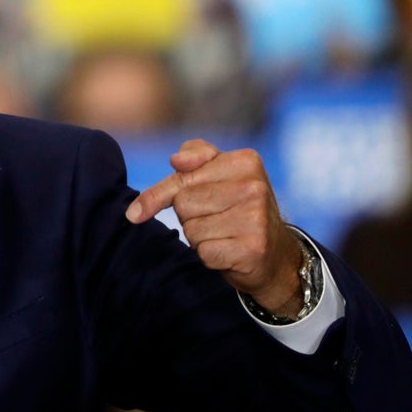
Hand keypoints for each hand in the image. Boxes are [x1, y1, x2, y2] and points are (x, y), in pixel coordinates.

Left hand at [124, 139, 303, 316]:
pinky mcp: (253, 248)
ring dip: (200, 237)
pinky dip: (210, 256)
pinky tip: (230, 251)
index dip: (157, 196)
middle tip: (216, 218)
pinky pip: (204, 252)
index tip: (136, 212)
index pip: (180, 177)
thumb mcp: (219, 172)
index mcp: (245, 161)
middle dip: (190, 216)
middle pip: (183, 204)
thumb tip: (176, 160)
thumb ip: (194, 155)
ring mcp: (256, 218)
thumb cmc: (237, 208)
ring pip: (191, 229)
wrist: (276, 254)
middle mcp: (254, 186)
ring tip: (225, 233)